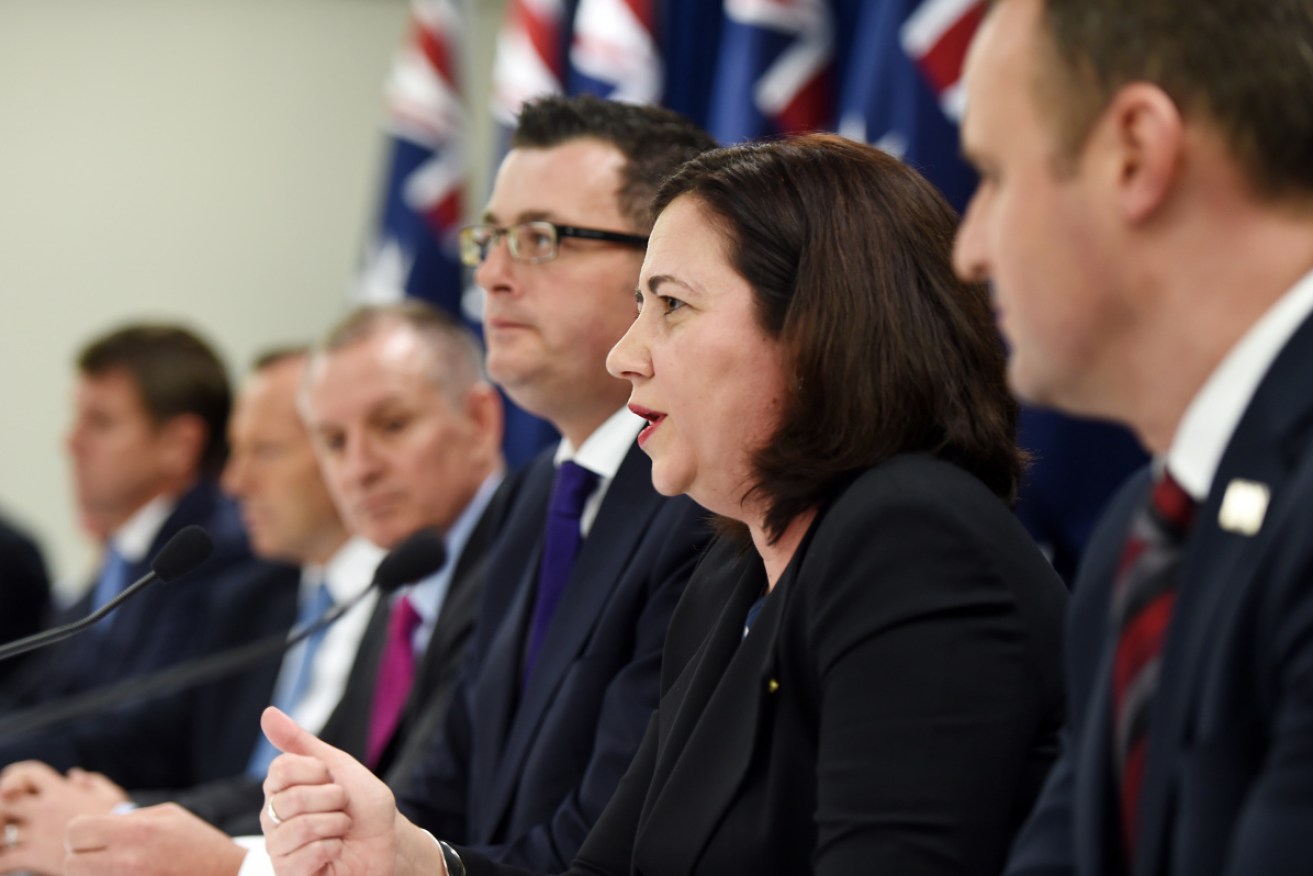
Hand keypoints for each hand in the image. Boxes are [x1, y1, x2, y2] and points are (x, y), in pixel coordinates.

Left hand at [0, 761, 128, 875]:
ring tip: (3, 845)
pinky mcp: (35, 857)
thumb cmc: (120, 822)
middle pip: (4, 802)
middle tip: (3, 825)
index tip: (11, 789)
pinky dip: (0, 865)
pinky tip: (4, 868)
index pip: (29, 772)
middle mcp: (45, 809)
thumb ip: (93, 782)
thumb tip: (74, 776)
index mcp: (62, 791)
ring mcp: (38, 833)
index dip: (14, 776)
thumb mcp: (112, 796)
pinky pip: (3, 861)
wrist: (123, 851)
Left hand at [64, 802, 246, 875]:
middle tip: (101, 857)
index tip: (92, 837)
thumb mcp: (168, 815)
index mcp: (134, 832)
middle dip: (80, 859)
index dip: (80, 833)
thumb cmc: (198, 845)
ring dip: (92, 875)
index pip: (75, 831)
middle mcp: (125, 862)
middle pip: (69, 863)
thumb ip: (129, 818)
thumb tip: (97, 825)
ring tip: (117, 869)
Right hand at [259, 707, 445, 875]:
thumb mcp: (338, 766)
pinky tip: (335, 851)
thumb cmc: (363, 805)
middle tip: (342, 808)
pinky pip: (303, 857)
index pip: (280, 769)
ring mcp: (279, 849)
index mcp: (281, 789)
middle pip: (292, 799)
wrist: (389, 842)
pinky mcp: (289, 874)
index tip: (332, 778)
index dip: (315, 771)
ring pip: (298, 828)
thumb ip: (300, 742)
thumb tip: (267, 712)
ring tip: (341, 830)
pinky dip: (331, 849)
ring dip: (334, 825)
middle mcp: (273, 818)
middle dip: (332, 799)